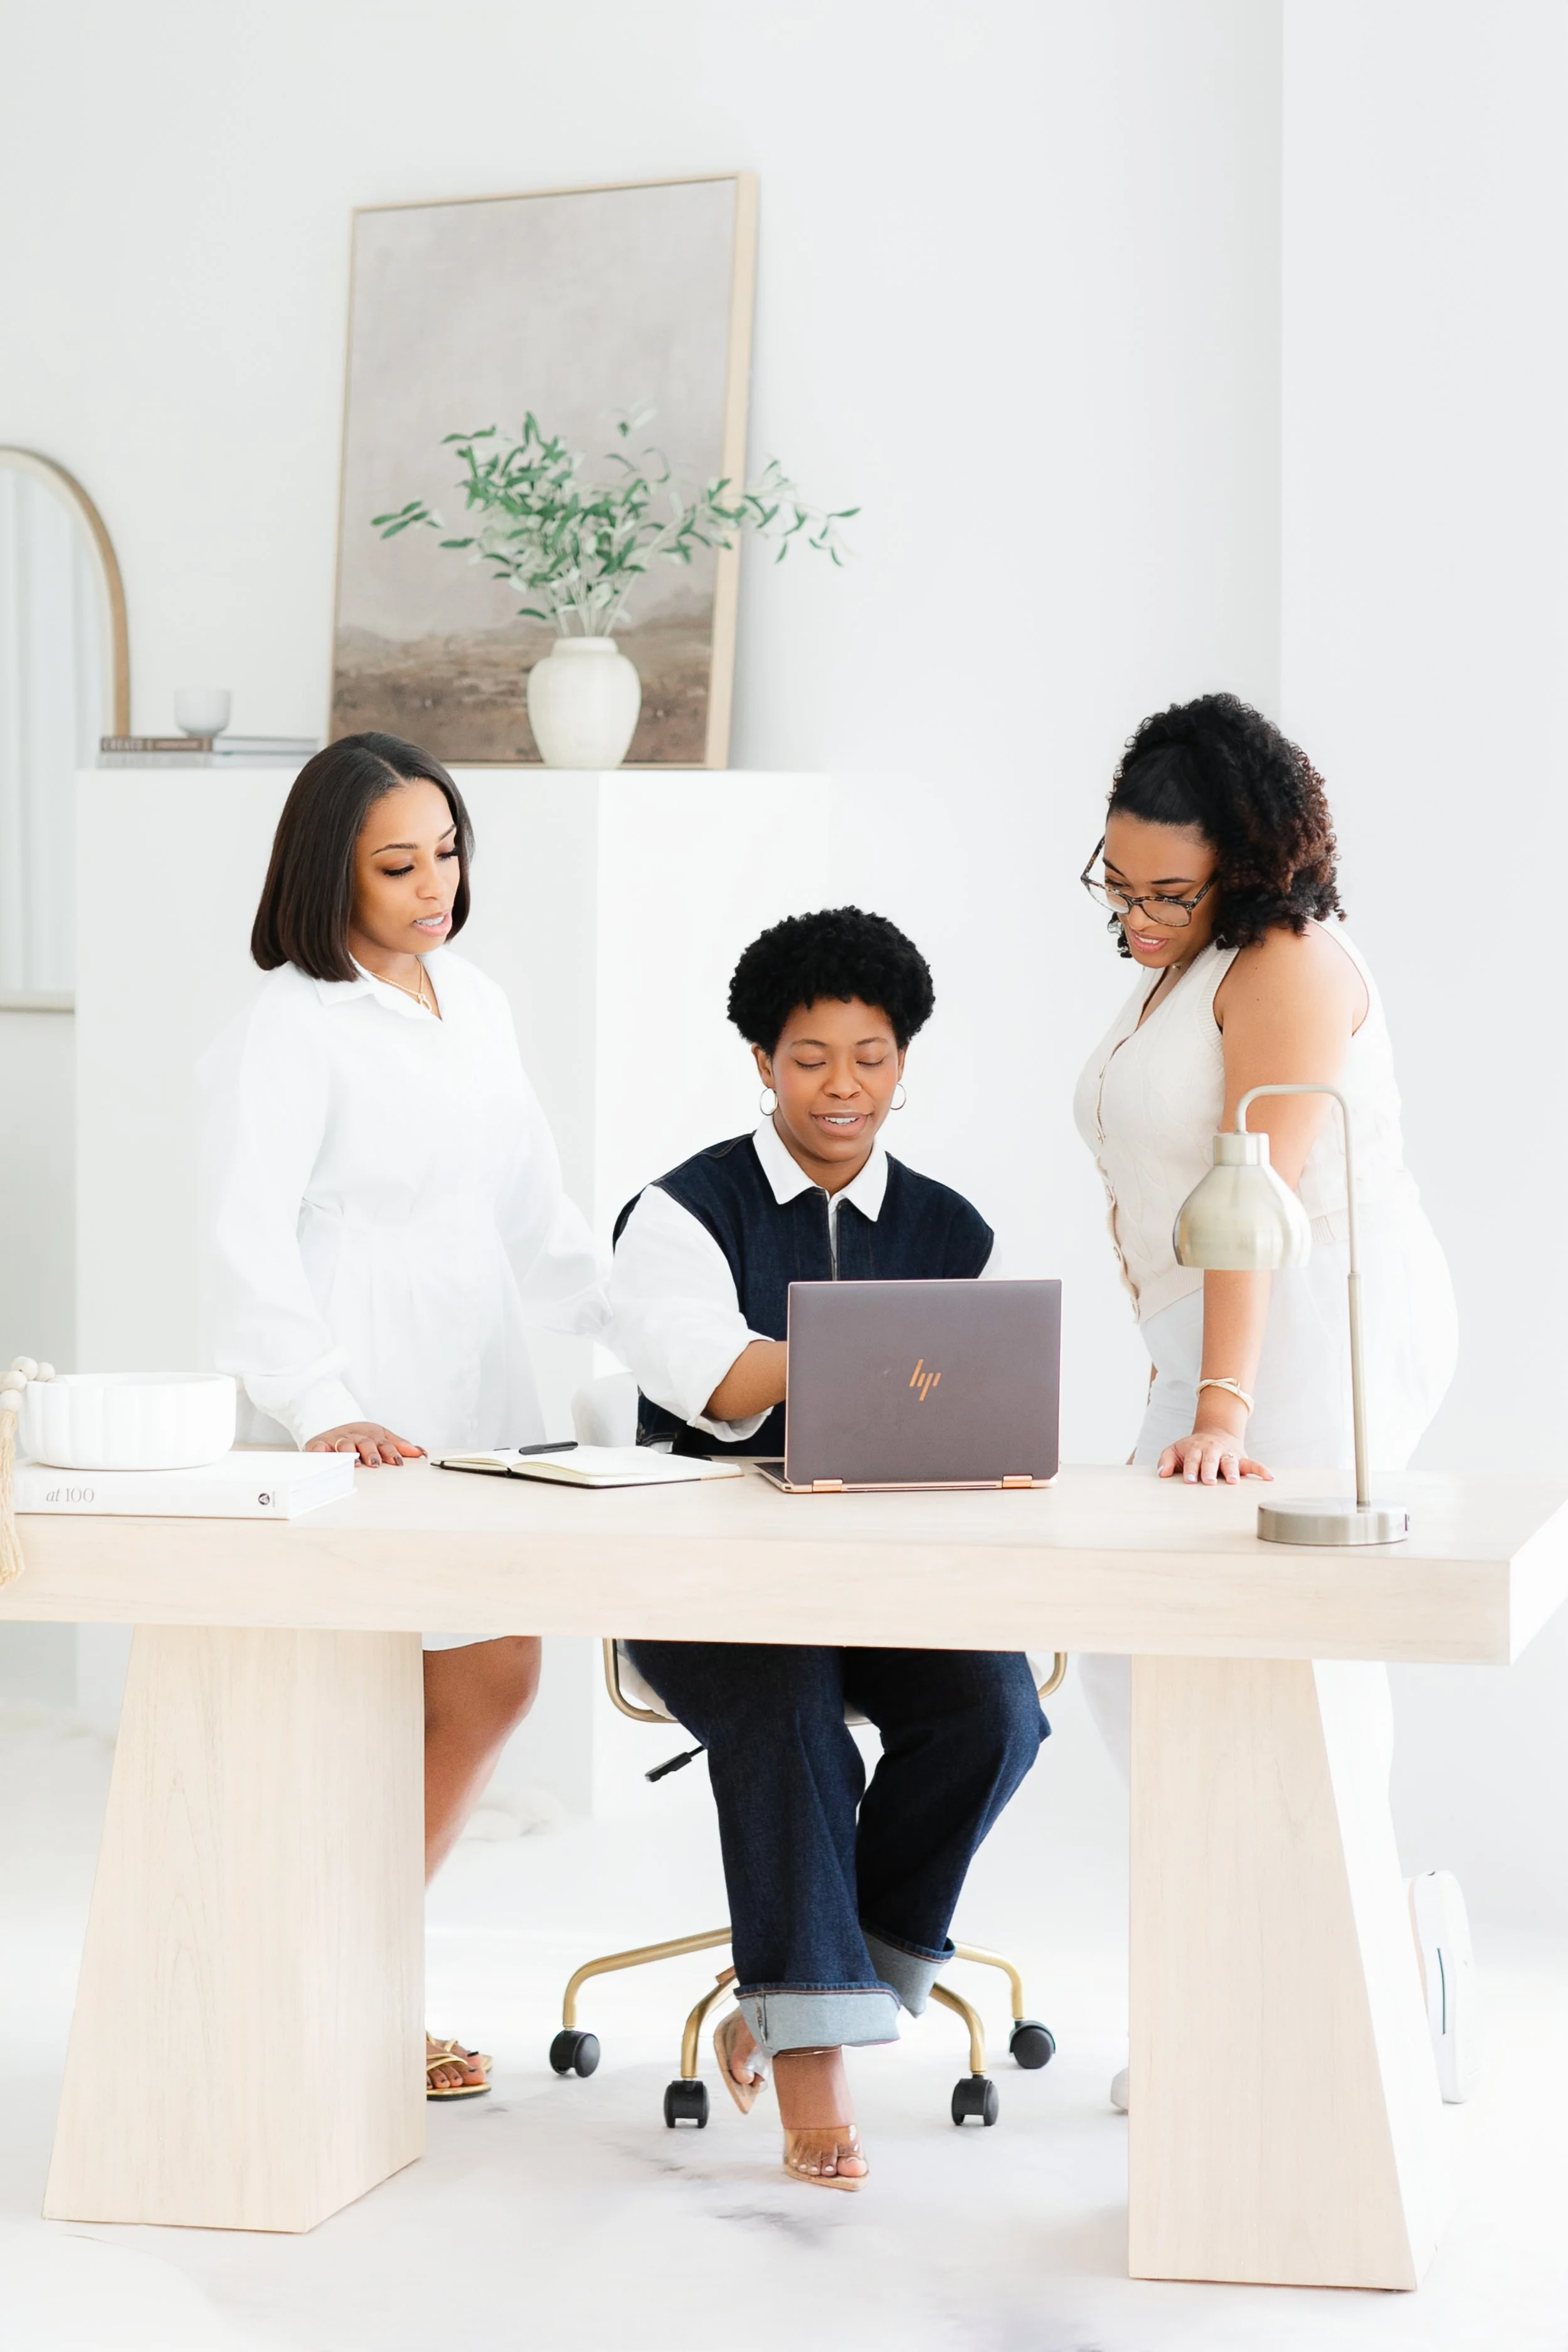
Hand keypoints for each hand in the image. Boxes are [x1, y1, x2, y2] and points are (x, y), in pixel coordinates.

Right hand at [304, 1422, 424, 1467]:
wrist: (334, 1422)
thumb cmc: (362, 1436)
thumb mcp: (381, 1437)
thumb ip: (400, 1446)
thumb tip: (421, 1453)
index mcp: (372, 1436)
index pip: (384, 1444)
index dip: (391, 1452)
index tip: (398, 1462)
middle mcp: (356, 1437)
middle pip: (365, 1443)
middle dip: (371, 1453)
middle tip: (375, 1463)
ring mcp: (338, 1440)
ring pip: (344, 1445)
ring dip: (349, 1453)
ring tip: (354, 1464)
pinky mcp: (320, 1444)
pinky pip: (319, 1448)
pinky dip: (320, 1453)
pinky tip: (323, 1458)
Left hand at [1157, 1424, 1272, 1484]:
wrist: (1215, 1433)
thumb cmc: (1192, 1449)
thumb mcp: (1175, 1450)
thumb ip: (1166, 1460)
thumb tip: (1162, 1474)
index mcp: (1196, 1449)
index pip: (1193, 1460)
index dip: (1191, 1470)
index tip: (1190, 1481)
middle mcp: (1213, 1451)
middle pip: (1211, 1461)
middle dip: (1210, 1471)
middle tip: (1209, 1482)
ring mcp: (1228, 1454)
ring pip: (1230, 1462)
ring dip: (1232, 1471)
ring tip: (1233, 1482)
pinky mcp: (1242, 1459)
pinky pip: (1253, 1464)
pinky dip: (1262, 1470)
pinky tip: (1270, 1478)